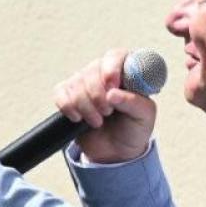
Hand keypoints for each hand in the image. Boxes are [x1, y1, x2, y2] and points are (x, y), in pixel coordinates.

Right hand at [53, 49, 155, 163]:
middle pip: (93, 71)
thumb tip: (112, 94)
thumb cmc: (133, 128)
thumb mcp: (144, 117)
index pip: (116, 56)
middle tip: (108, 112)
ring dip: (87, 108)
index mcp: (126, 70)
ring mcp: (84, 80)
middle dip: (99, 97)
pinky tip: (79, 119)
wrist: (116, 150)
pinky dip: (70, 109)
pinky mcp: (67, 93)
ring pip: (76, 85)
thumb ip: (135, 103)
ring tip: (98, 121)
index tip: (111, 88)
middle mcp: (103, 70)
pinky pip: (61, 94)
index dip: (112, 70)